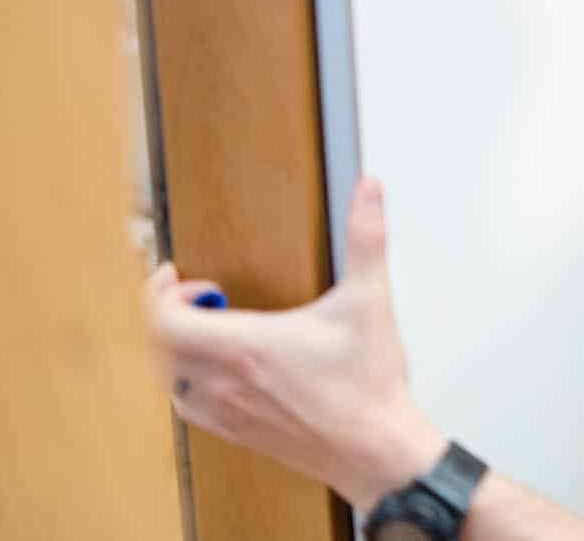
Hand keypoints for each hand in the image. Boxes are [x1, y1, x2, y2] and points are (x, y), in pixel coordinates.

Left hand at [145, 179, 445, 510]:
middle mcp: (222, 380)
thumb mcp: (369, 298)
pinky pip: (184, 403)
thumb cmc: (368, 383)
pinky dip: (185, 378)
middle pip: (157, 345)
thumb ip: (366, 238)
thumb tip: (369, 190)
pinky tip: (217, 367)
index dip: (155, 292)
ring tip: (206, 326)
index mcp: (244, 346)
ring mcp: (224, 410)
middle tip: (194, 294)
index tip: (172, 274)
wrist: (374, 447)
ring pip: (166, 376)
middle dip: (165, 312)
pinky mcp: (234, 431)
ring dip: (173, 347)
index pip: (162, 320)